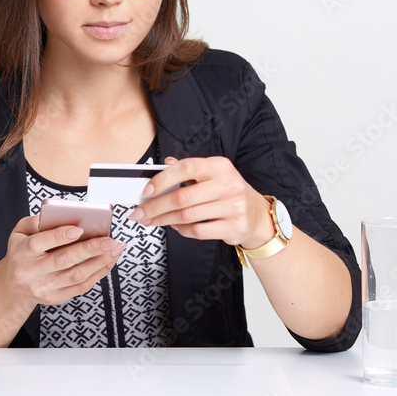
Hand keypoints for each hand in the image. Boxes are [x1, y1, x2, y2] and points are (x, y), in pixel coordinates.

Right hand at [0, 216, 126, 306]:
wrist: (13, 287)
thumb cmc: (21, 253)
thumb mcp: (19, 233)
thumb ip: (35, 222)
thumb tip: (60, 216)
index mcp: (22, 252)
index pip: (40, 243)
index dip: (60, 236)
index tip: (80, 228)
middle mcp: (31, 271)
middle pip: (63, 260)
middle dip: (89, 249)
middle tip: (109, 240)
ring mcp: (44, 287)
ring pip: (76, 276)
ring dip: (99, 262)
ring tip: (115, 249)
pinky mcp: (55, 298)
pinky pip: (81, 287)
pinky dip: (98, 274)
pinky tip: (108, 262)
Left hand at [129, 156, 273, 248]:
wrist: (255, 214)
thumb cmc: (227, 191)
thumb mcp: (212, 174)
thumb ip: (189, 169)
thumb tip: (165, 164)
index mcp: (220, 166)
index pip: (187, 168)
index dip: (163, 179)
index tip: (147, 191)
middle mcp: (229, 184)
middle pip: (183, 197)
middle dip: (156, 206)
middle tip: (140, 212)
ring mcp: (233, 207)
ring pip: (188, 216)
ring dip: (164, 219)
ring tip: (152, 220)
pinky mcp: (234, 227)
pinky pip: (199, 231)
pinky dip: (182, 230)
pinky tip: (175, 226)